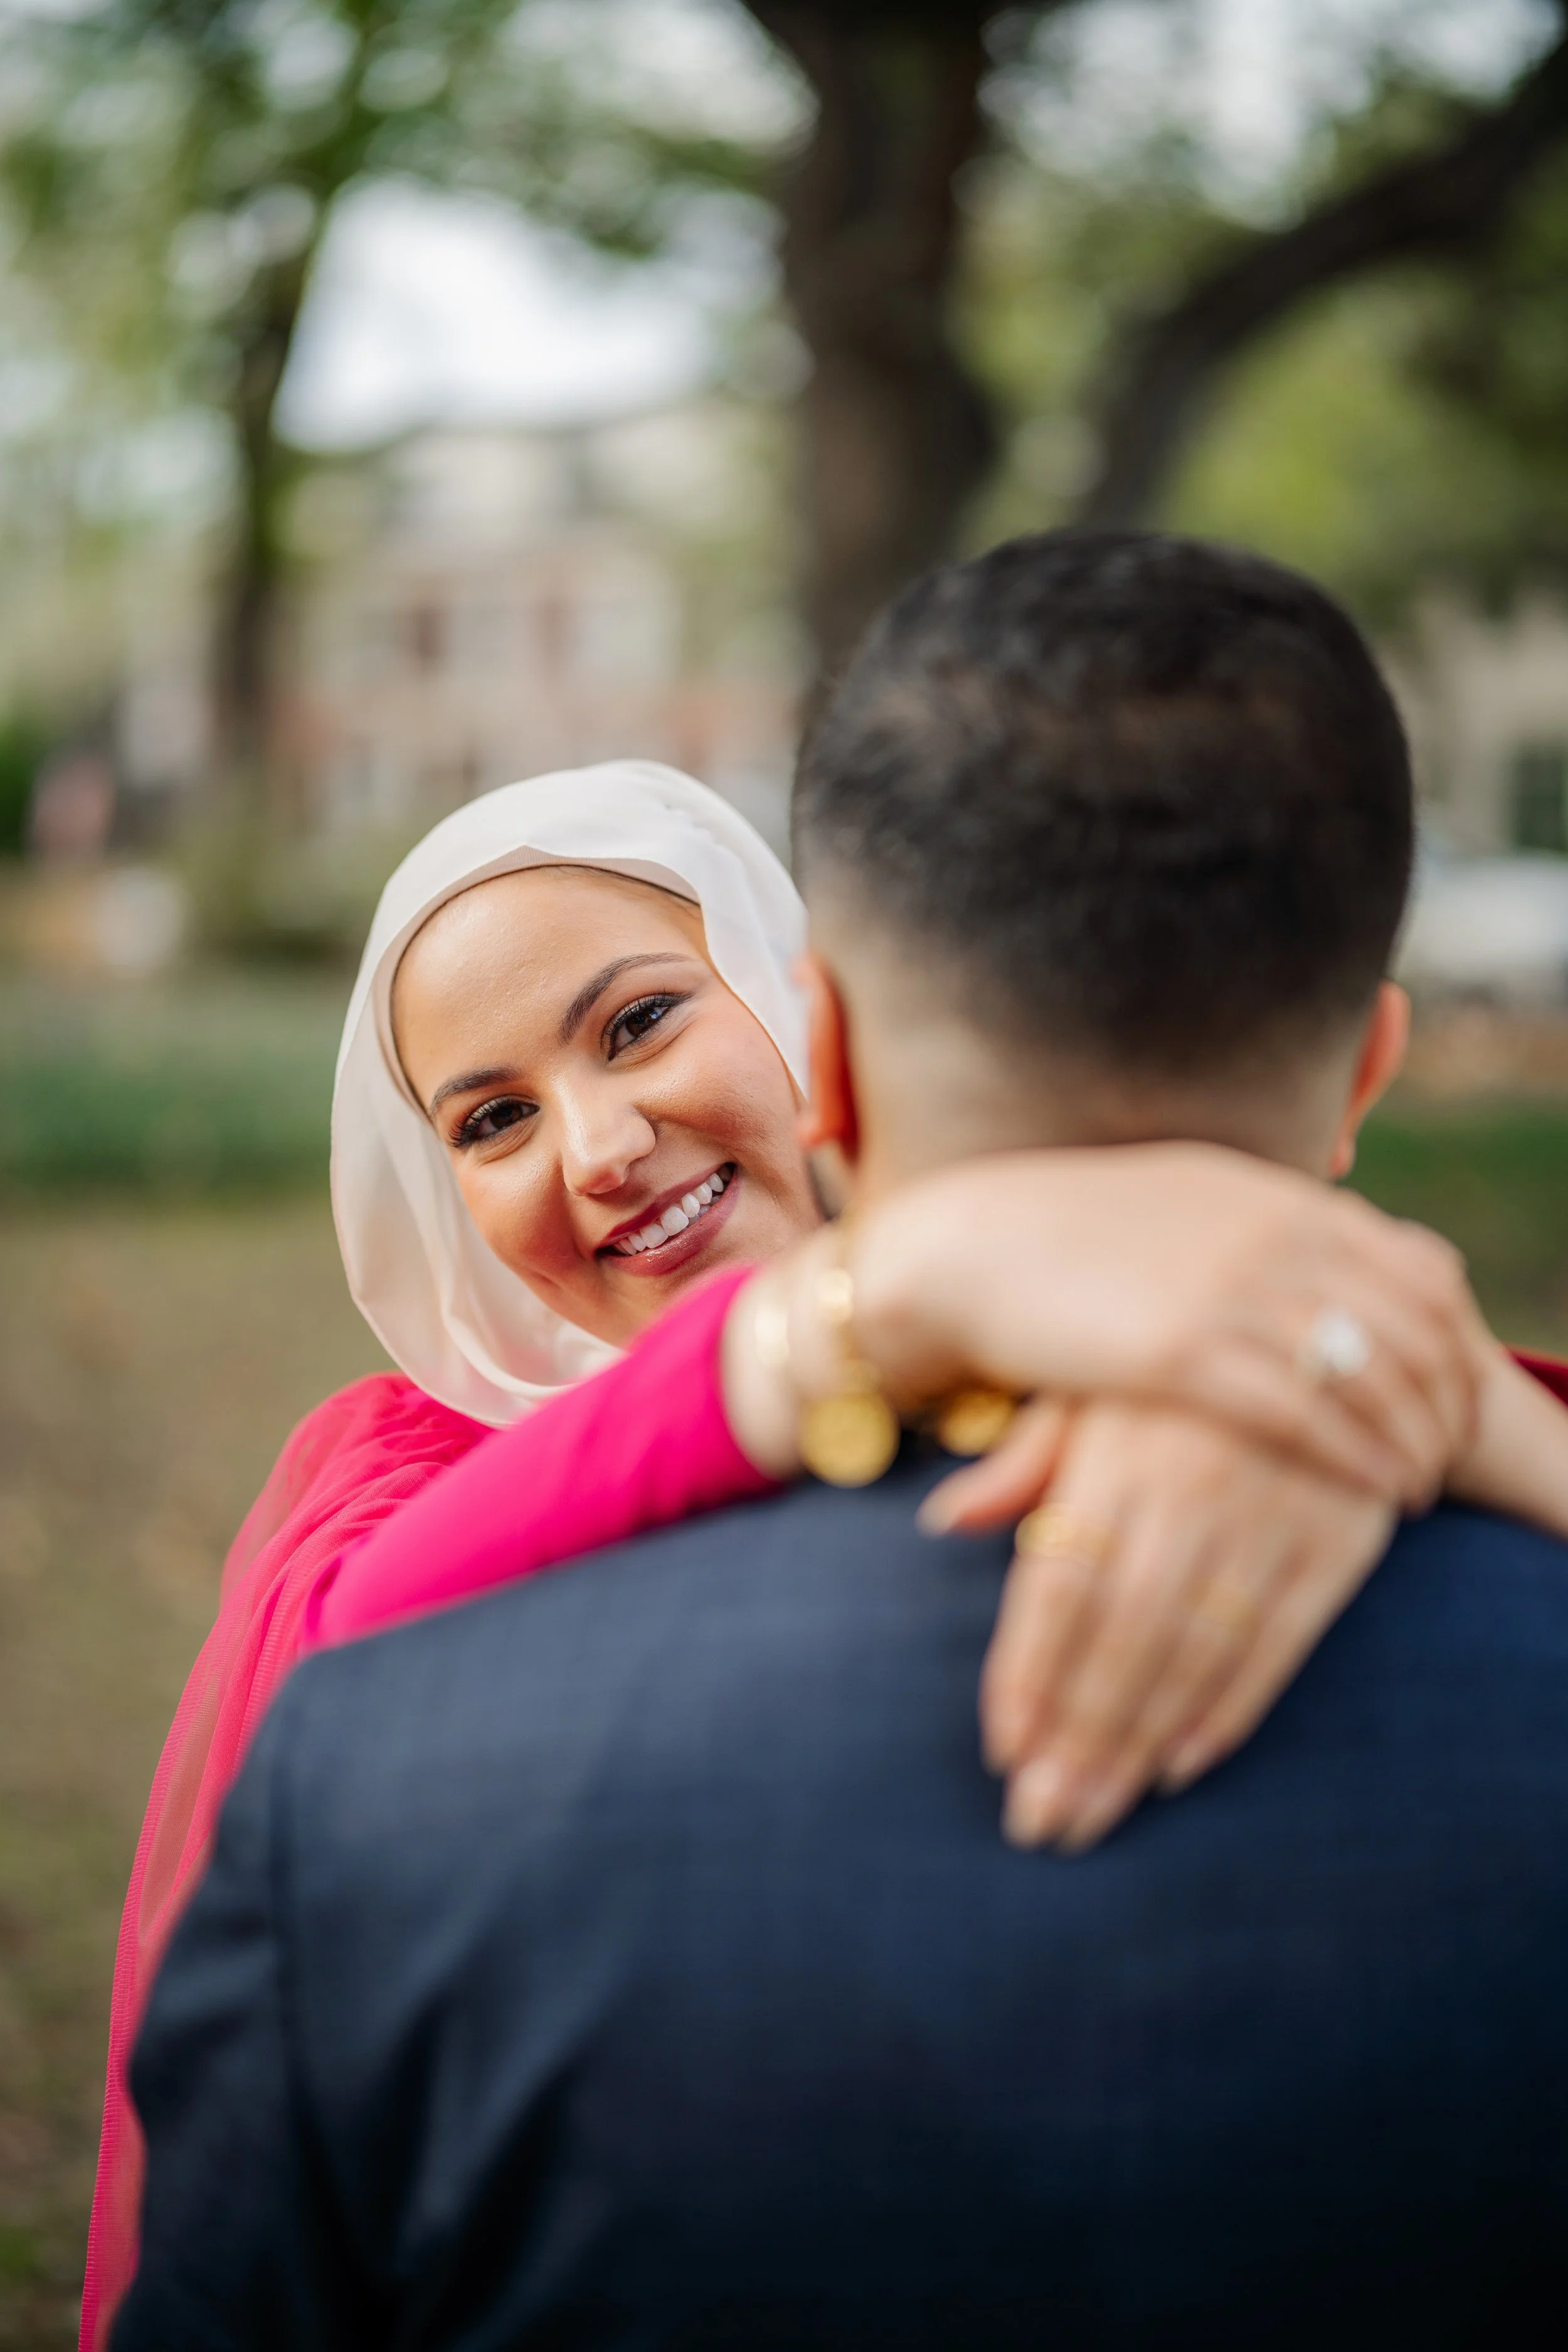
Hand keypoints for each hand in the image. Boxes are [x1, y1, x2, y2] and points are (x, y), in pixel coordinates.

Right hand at [852, 1143, 1485, 1508]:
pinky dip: (1361, 1457)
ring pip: (1373, 1376)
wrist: (972, 1249)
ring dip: (1415, 1437)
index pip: (1416, 1269)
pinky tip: (1378, 1490)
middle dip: (1449, 1397)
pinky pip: (1309, 1417)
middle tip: (1452, 1450)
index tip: (1458, 1389)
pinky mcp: (1185, 1357)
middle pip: (1414, 1327)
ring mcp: (1230, 1295)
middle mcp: (1270, 1239)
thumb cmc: (1072, 1237)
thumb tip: (1333, 1230)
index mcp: (1277, 1200)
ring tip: (1420, 1482)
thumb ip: (1266, 1219)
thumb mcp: (1189, 1201)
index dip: (1456, 1336)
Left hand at [924, 1399, 1393, 1849]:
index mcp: (1118, 1454)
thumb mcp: (1092, 1386)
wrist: (1329, 1323)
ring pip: (1194, 1655)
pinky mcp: (1338, 1544)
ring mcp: (1270, 1520)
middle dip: (1077, 1739)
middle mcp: (1192, 1492)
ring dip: (1137, 1745)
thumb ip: (1024, 1459)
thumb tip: (943, 1521)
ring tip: (1091, 1816)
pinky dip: (1229, 1711)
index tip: (1001, 1752)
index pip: (1061, 1583)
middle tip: (1039, 1822)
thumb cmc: (1173, 1370)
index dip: (1028, 1671)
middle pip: (1122, 1638)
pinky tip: (1177, 1768)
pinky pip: (1279, 1645)